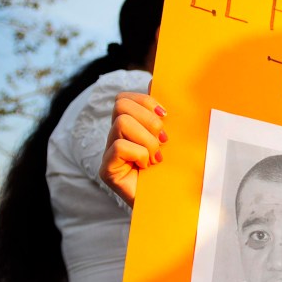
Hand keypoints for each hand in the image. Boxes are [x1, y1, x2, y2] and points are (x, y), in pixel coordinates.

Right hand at [99, 89, 167, 206]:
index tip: (166, 116)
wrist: (172, 203)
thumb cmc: (174, 170)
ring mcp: (109, 153)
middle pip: (120, 105)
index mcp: (130, 126)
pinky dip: (139, 154)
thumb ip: (164, 114)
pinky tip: (147, 167)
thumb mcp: (174, 138)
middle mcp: (115, 137)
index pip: (125, 98)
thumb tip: (155, 79)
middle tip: (162, 140)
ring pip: (121, 123)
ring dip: (146, 140)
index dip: (145, 101)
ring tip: (156, 157)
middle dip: (148, 119)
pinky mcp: (107, 170)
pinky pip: (119, 147)